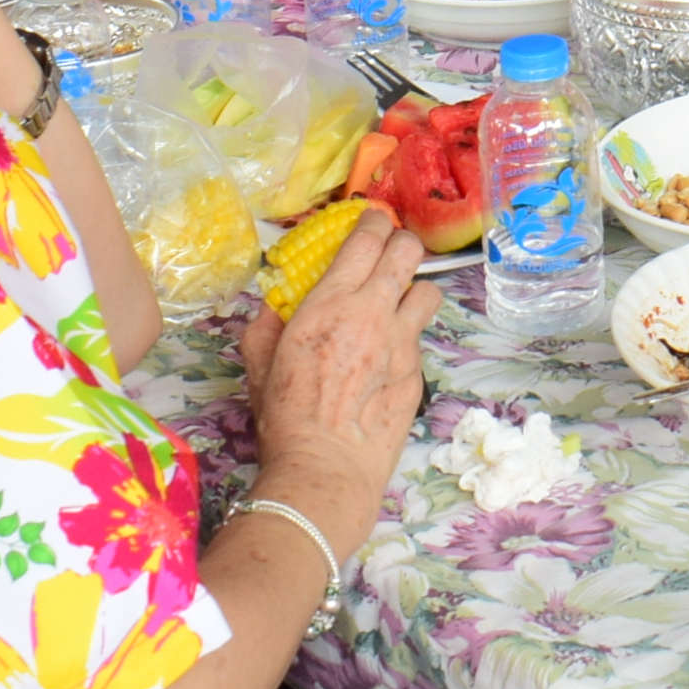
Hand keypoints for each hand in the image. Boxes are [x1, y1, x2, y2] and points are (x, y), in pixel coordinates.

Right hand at [233, 209, 437, 557]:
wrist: (325, 466)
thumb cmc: (286, 417)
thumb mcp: (260, 363)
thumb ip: (266, 325)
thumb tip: (274, 306)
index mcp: (331, 303)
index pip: (366, 239)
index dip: (374, 222)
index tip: (372, 221)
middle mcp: (373, 313)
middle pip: (408, 251)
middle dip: (402, 243)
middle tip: (390, 252)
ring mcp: (402, 342)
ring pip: (428, 290)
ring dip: (414, 290)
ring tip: (399, 305)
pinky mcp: (418, 372)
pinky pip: (419, 338)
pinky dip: (407, 337)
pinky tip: (388, 358)